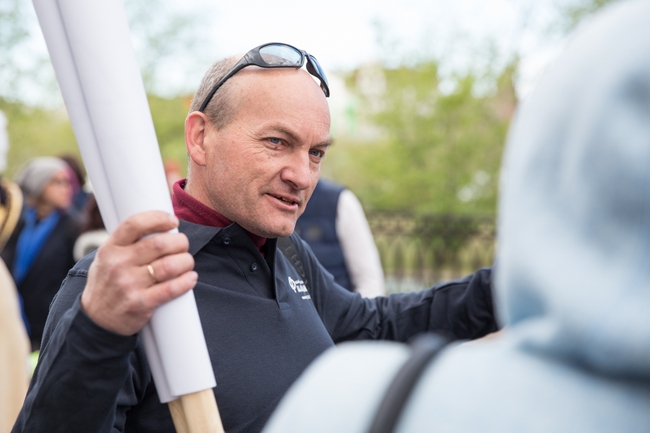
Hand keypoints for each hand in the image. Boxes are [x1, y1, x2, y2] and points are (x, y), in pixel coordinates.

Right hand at [81, 211, 196, 335]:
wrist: (96, 320)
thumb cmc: (107, 283)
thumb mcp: (106, 258)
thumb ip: (126, 242)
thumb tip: (159, 226)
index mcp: (110, 249)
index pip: (135, 224)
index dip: (159, 218)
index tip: (173, 221)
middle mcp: (118, 265)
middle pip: (159, 244)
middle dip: (180, 242)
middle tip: (184, 245)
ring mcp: (129, 285)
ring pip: (169, 265)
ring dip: (186, 262)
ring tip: (187, 262)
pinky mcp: (141, 304)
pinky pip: (171, 289)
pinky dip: (186, 282)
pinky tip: (190, 278)